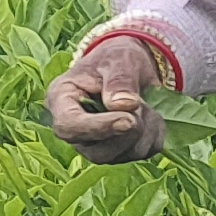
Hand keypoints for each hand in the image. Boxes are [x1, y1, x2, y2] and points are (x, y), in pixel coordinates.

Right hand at [45, 35, 168, 162]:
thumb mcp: (118, 59)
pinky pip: (142, 154)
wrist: (131, 67)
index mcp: (61, 101)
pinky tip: (150, 115)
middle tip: (143, 104)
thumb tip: (124, 105)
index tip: (128, 119)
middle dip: (127, 132)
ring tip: (145, 104)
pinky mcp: (118, 152)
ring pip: (121, 156)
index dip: (98, 127)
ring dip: (144, 131)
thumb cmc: (116, 59)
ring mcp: (94, 145)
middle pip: (96, 152)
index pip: (68, 126)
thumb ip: (119, 80)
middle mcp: (74, 130)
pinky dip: (154, 135)